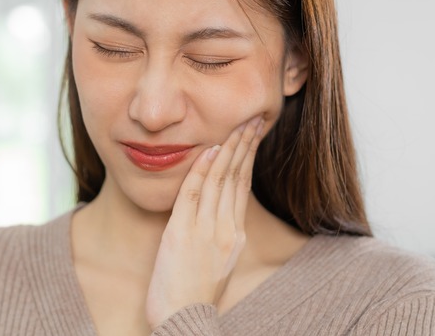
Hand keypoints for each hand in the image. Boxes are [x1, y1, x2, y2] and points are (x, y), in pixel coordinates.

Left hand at [145, 116, 264, 328]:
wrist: (184, 321)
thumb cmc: (193, 296)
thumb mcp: (216, 264)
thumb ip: (218, 236)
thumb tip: (217, 214)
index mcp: (235, 236)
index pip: (243, 187)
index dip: (247, 158)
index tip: (251, 136)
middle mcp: (226, 229)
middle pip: (237, 178)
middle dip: (244, 145)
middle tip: (251, 119)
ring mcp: (206, 230)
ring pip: (220, 181)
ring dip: (228, 149)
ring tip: (237, 125)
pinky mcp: (183, 233)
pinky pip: (194, 194)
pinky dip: (202, 170)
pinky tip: (209, 150)